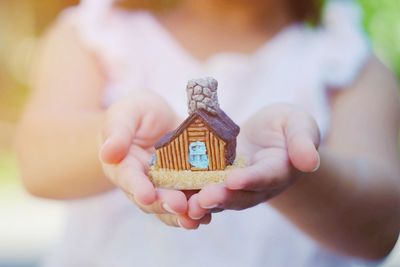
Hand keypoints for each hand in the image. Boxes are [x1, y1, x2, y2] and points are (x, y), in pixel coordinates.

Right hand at [99, 91, 210, 228]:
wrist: (158, 118)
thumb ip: (118, 131)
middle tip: (179, 205)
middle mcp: (144, 183)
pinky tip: (210, 212)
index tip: (145, 195)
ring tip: (197, 216)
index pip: (128, 178)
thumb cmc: (136, 113)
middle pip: (152, 199)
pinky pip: (192, 199)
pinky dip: (200, 208)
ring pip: (172, 206)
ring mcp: (166, 187)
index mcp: (124, 166)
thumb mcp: (126, 113)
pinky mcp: (186, 185)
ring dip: (184, 213)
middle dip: (165, 203)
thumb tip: (108, 153)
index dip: (137, 187)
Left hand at [188, 104, 320, 218]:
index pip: (265, 177)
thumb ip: (303, 141)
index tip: (235, 179)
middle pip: (238, 194)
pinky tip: (170, 190)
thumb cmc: (286, 127)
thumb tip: (310, 162)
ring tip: (184, 204)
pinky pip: (202, 186)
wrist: (269, 135)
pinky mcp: (217, 179)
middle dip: (221, 197)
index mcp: (277, 171)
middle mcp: (254, 184)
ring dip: (202, 201)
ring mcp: (234, 185)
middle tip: (203, 199)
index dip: (251, 179)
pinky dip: (188, 191)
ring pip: (218, 197)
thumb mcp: (299, 125)